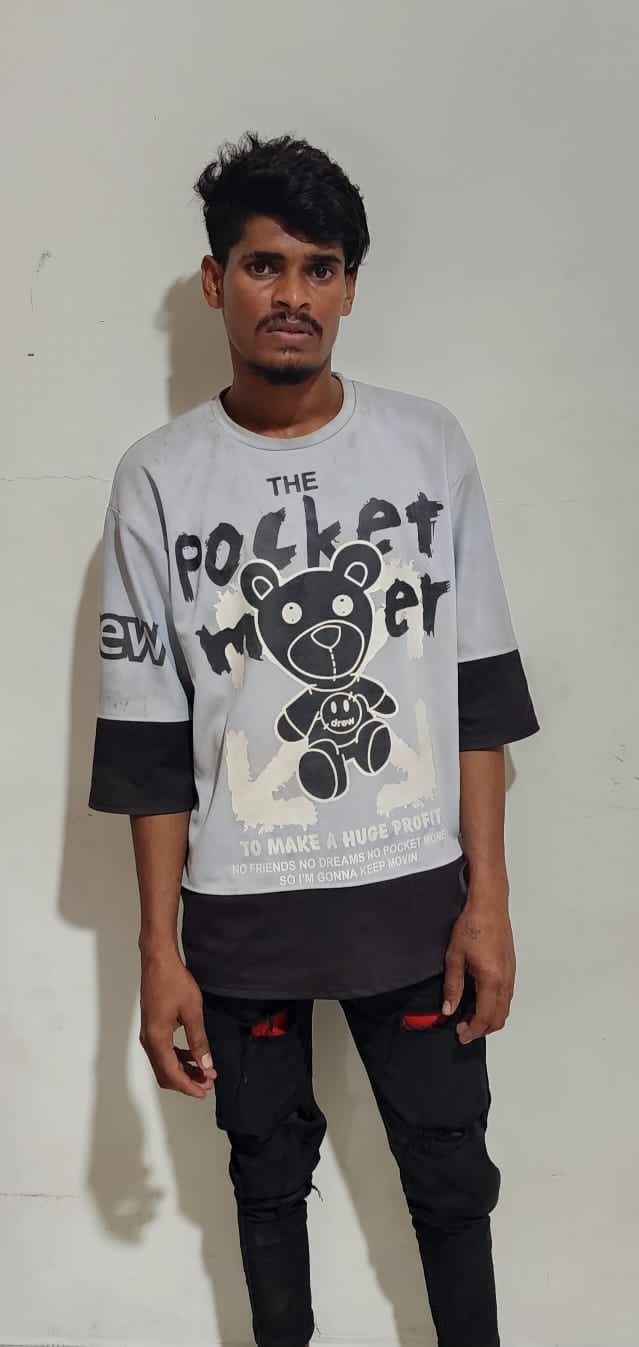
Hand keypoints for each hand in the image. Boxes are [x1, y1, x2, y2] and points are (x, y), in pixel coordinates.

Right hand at [139, 949, 216, 1098]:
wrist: (158, 961)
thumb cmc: (173, 982)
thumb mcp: (192, 1012)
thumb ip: (199, 1041)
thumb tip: (206, 1065)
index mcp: (157, 1038)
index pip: (172, 1073)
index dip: (189, 1086)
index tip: (204, 1091)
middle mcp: (149, 1040)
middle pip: (165, 1073)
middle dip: (186, 1081)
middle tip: (207, 1082)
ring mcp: (148, 1033)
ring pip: (163, 1063)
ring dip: (183, 1070)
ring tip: (204, 1070)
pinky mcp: (152, 1026)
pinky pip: (163, 1051)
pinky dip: (177, 1058)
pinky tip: (192, 1054)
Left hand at [442, 887, 515, 1045]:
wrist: (489, 906)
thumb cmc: (472, 927)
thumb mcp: (454, 957)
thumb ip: (453, 986)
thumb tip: (449, 1010)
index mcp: (491, 980)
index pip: (485, 1017)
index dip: (473, 1030)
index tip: (460, 1034)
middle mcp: (505, 981)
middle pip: (499, 1018)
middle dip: (482, 1029)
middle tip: (463, 1029)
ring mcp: (511, 975)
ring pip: (505, 1008)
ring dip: (489, 1018)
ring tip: (470, 1016)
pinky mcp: (511, 968)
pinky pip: (507, 997)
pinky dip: (495, 1006)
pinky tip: (480, 1000)